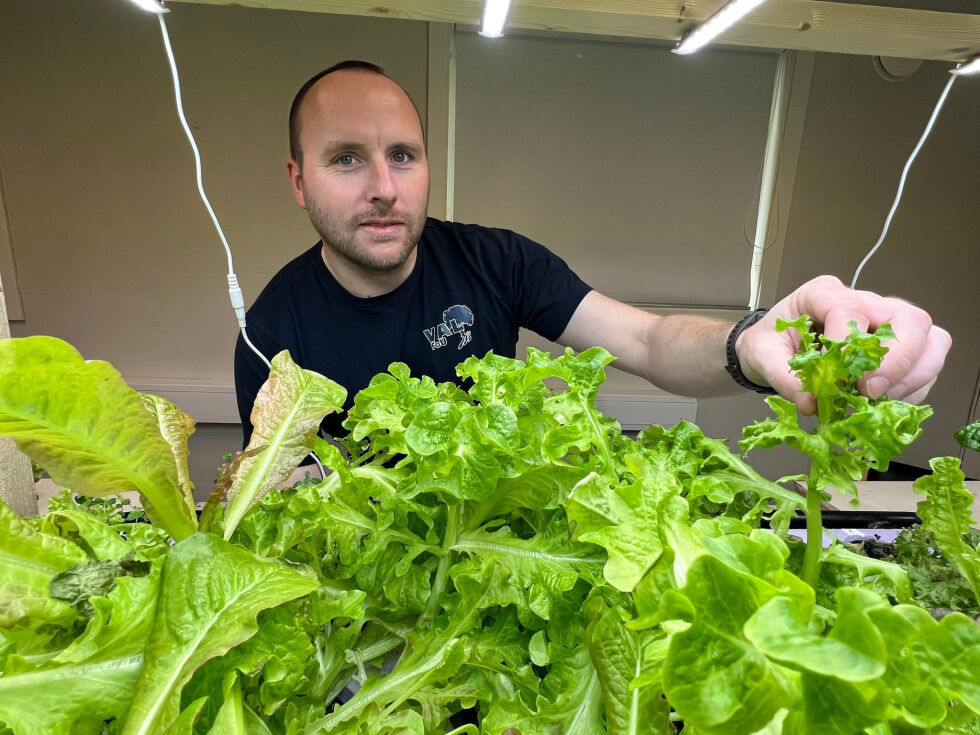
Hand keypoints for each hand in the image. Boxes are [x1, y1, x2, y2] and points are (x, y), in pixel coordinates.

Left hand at [735, 275, 950, 414]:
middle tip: (870, 390)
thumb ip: (783, 377)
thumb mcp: (762, 355)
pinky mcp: (899, 347)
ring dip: (912, 376)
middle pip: (909, 319)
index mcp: (823, 294)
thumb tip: (811, 403)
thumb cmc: (771, 342)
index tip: (838, 378)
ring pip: (930, 340)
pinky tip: (886, 402)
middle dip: (898, 360)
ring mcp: (887, 323)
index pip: (851, 308)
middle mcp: (864, 302)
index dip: (850, 343)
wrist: (772, 347)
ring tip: (880, 400)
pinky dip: (913, 388)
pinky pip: (926, 364)